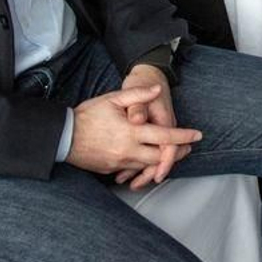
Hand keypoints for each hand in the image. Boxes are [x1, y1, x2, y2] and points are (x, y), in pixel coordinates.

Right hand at [66, 82, 200, 184]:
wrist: (64, 137)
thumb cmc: (88, 115)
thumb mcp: (112, 99)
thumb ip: (137, 95)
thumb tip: (157, 90)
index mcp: (131, 132)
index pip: (164, 137)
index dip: (183, 136)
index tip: (197, 136)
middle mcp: (128, 150)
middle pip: (160, 157)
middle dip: (177, 153)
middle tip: (188, 147)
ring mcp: (119, 162)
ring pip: (148, 166)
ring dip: (161, 161)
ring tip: (171, 153)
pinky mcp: (111, 170)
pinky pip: (133, 171)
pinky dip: (144, 167)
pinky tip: (149, 161)